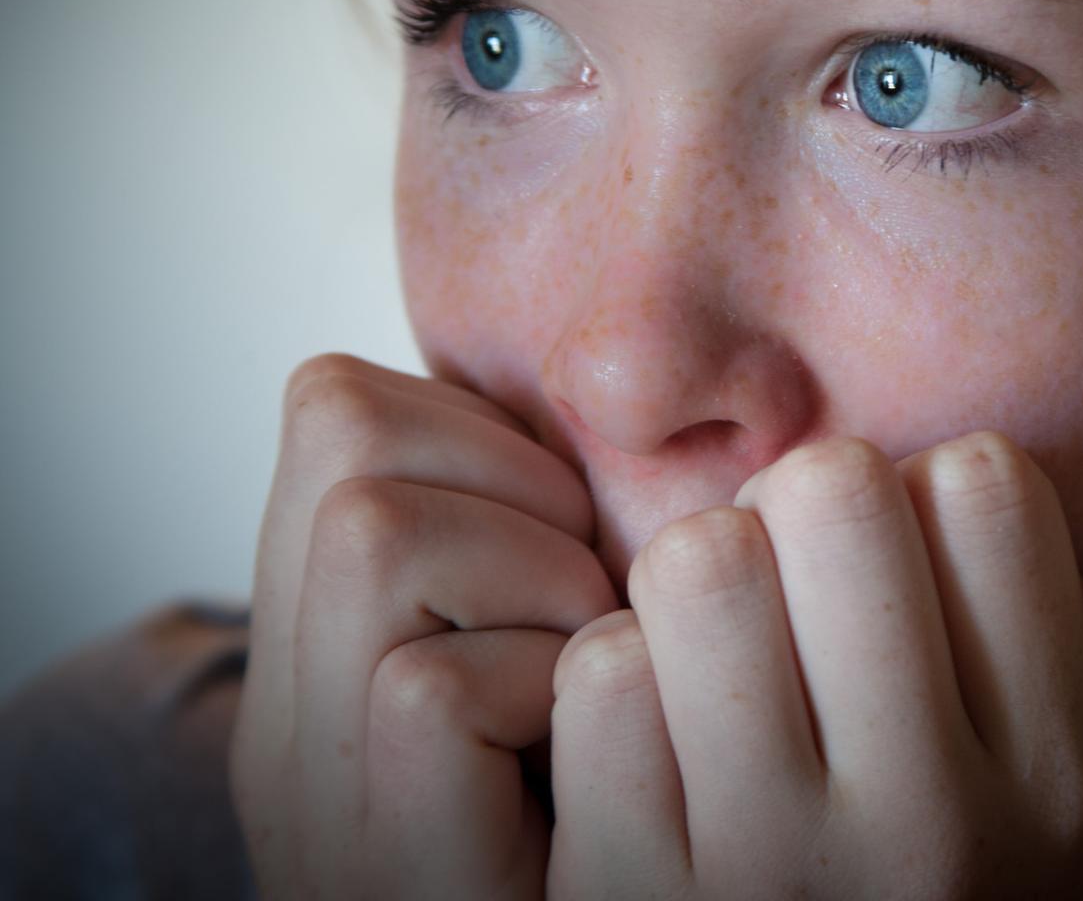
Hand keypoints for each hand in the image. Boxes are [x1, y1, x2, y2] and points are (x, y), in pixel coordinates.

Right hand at [230, 354, 618, 898]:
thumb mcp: (539, 648)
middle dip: (511, 479)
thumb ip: (518, 542)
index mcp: (320, 652)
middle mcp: (287, 721)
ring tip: (585, 660)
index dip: (475, 425)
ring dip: (536, 572)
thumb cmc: (627, 813)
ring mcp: (320, 801)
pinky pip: (426, 690)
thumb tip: (605, 397)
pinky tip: (581, 741)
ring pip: (375, 534)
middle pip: (344, 432)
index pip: (336, 406)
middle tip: (581, 592)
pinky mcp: (389, 879)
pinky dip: (535, 680)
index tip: (555, 523)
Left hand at [547, 432, 1082, 897]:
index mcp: (1060, 789)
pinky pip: (600, 678)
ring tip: (719, 658)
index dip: (928, 494)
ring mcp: (772, 867)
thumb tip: (990, 496)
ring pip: (700, 565)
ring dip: (699, 588)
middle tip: (795, 589)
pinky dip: (613, 686)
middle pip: (832, 490)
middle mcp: (931, 825)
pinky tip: (652, 745)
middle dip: (800, 511)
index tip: (906, 568)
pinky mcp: (630, 899)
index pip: (990, 488)